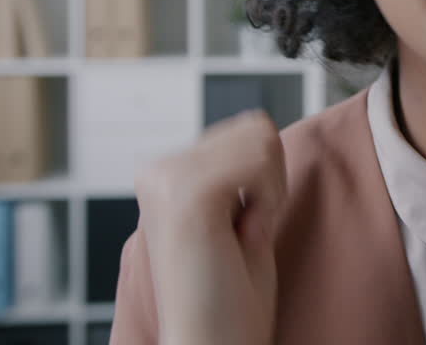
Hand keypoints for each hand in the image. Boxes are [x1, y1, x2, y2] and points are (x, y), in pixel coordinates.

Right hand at [133, 110, 286, 344]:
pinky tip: (242, 237)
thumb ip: (240, 170)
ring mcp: (166, 178)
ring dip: (269, 192)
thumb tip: (259, 124)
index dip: (264, 182)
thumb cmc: (231, 300)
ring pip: (261, 138)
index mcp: (163, 175)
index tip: (239, 231)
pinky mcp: (184, 192)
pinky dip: (268, 200)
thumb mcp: (237, 215)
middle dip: (269, 182)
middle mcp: (156, 170)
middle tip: (241, 236)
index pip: (247, 130)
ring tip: (239, 238)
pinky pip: (260, 159)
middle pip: (256, 127)